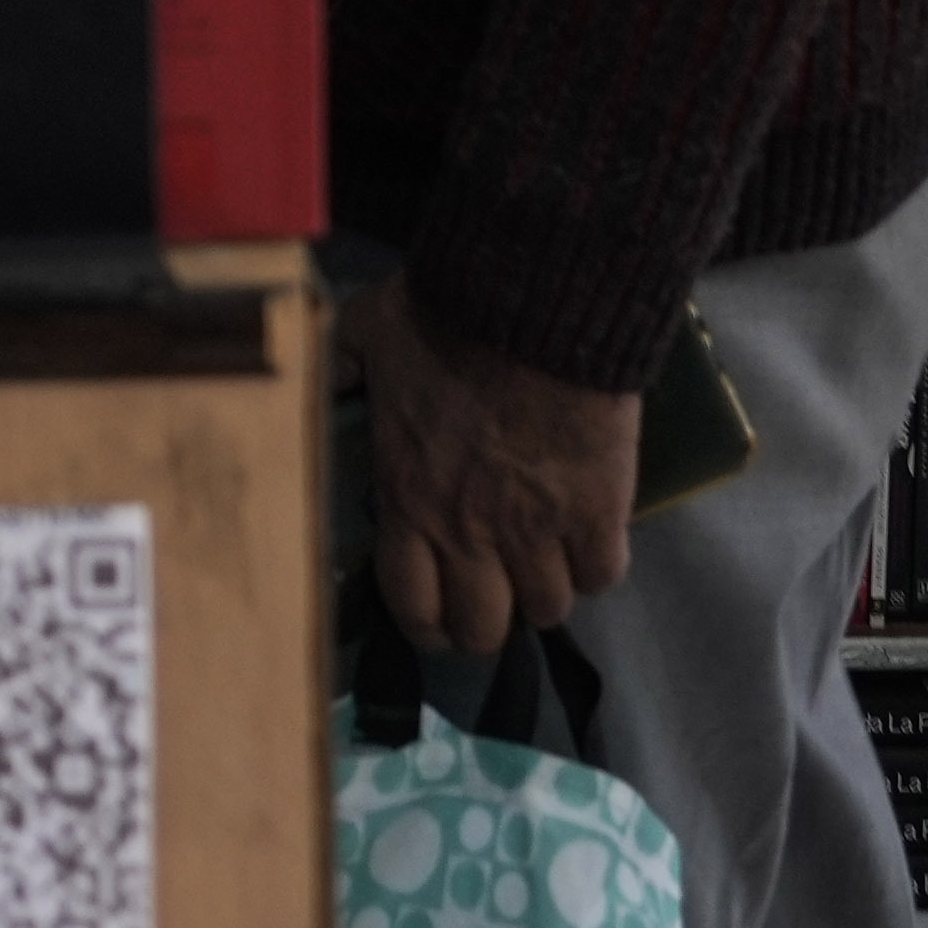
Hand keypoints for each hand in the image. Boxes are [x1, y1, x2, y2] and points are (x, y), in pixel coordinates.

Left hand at [338, 275, 643, 664]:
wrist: (532, 298)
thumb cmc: (441, 315)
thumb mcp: (365, 334)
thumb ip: (340, 367)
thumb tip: (324, 379)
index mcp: (407, 499)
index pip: (413, 607)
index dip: (427, 626)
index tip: (439, 618)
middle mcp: (469, 531)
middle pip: (483, 630)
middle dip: (488, 621)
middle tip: (498, 593)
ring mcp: (538, 527)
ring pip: (547, 609)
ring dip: (545, 590)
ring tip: (545, 560)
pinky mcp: (598, 510)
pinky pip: (603, 574)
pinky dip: (596, 564)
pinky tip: (588, 537)